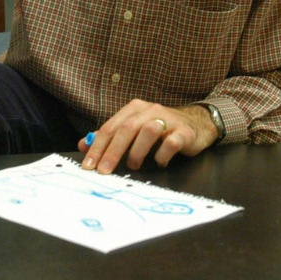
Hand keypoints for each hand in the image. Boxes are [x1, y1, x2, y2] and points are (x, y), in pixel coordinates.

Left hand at [78, 99, 219, 173]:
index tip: (89, 165)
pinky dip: (162, 155)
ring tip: (133, 166)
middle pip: (127, 129)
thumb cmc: (160, 128)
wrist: (196, 122)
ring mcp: (169, 120)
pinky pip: (171, 143)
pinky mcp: (184, 132)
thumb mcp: (133, 128)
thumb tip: (84, 145)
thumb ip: (110, 136)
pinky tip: (159, 163)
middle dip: (112, 152)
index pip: (110, 127)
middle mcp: (150, 110)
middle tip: (104, 171)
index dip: (98, 147)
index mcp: (134, 109)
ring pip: (148, 132)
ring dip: (137, 152)